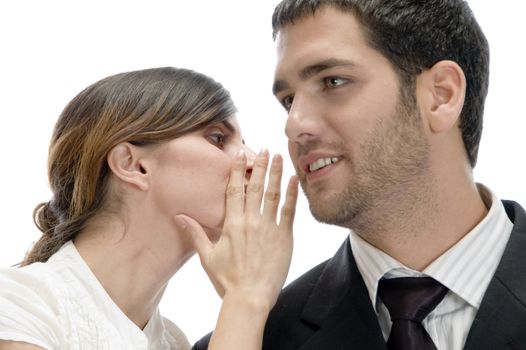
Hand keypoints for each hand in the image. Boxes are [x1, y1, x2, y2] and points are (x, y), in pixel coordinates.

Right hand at [174, 149, 297, 309]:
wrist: (249, 298)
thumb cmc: (227, 280)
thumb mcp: (207, 256)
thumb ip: (196, 233)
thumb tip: (179, 217)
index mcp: (232, 224)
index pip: (234, 190)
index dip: (237, 170)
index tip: (240, 155)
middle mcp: (250, 222)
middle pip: (255, 187)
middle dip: (259, 166)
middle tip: (264, 149)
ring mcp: (269, 228)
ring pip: (273, 194)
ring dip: (276, 174)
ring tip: (279, 156)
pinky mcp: (284, 237)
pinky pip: (289, 211)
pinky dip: (292, 195)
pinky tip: (294, 180)